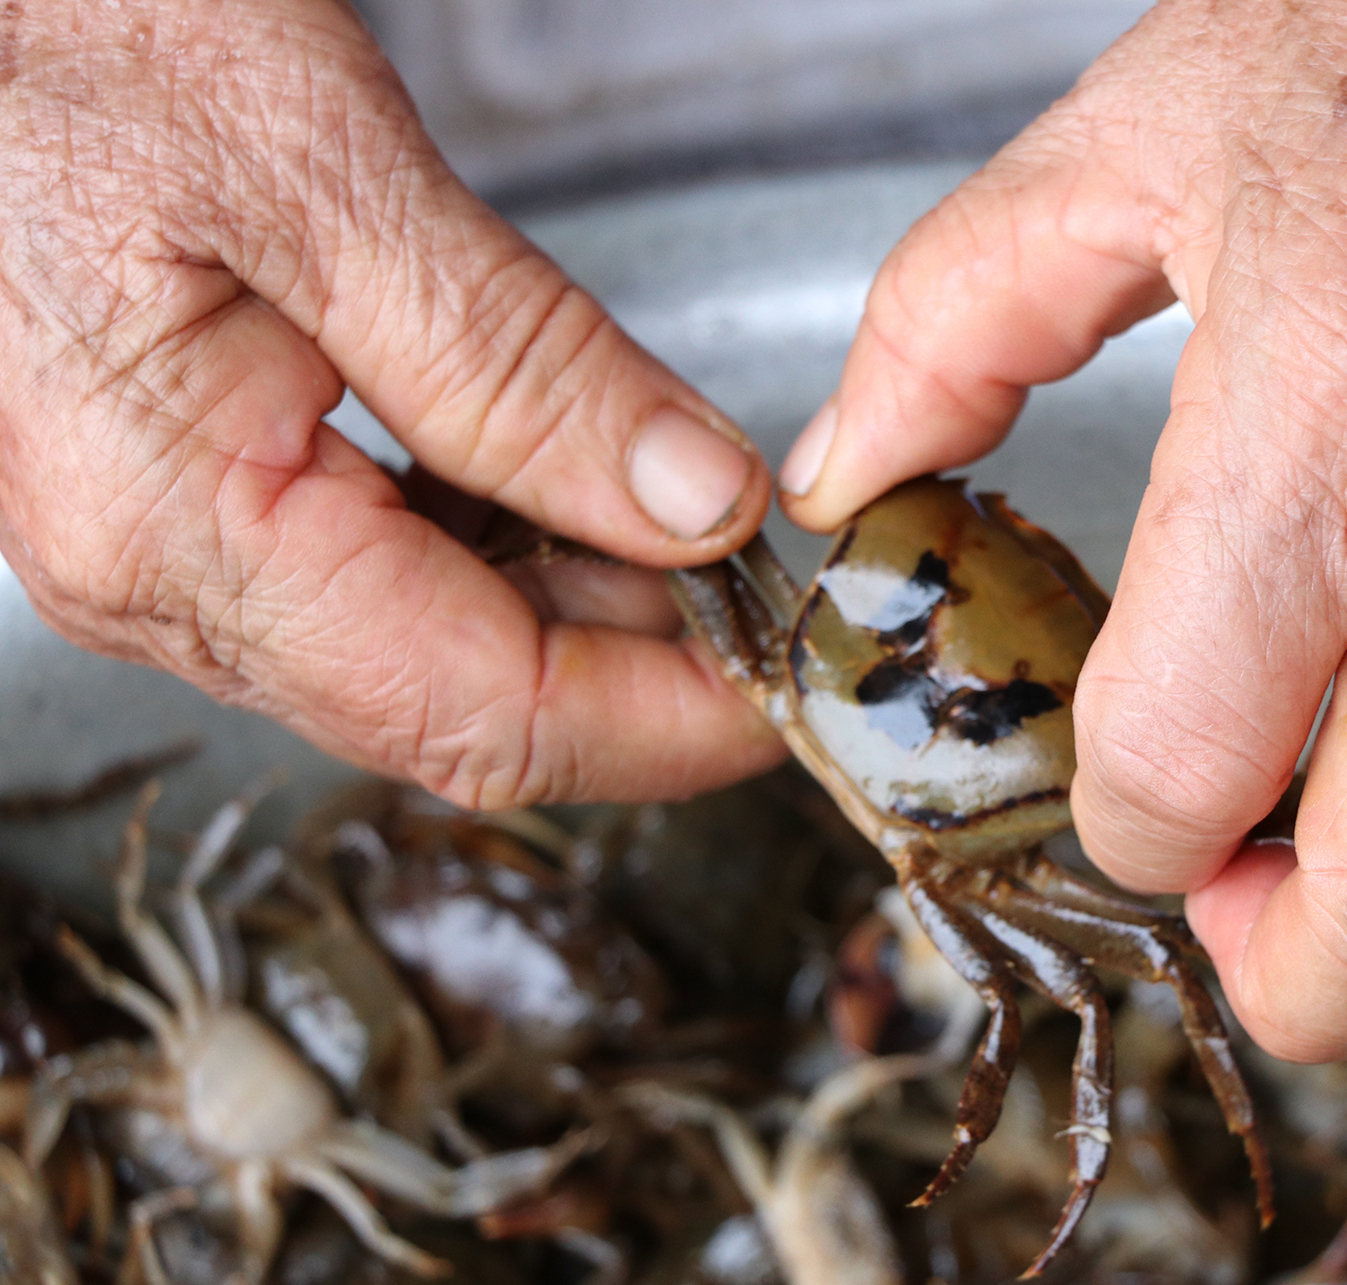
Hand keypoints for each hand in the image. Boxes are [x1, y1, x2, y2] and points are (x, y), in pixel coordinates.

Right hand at [0, 0, 784, 806]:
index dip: (669, 721)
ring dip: (588, 598)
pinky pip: (388, 574)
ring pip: (438, 647)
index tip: (792, 683)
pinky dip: (513, 541)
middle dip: (644, 656)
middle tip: (773, 578)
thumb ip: (519, 367)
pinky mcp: (195, 499)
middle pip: (469, 701)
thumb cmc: (68, 36)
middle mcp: (161, 578)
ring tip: (696, 508)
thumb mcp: (323, 177)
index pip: (486, 714)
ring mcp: (171, 549)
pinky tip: (580, 472)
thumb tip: (694, 506)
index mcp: (179, 530)